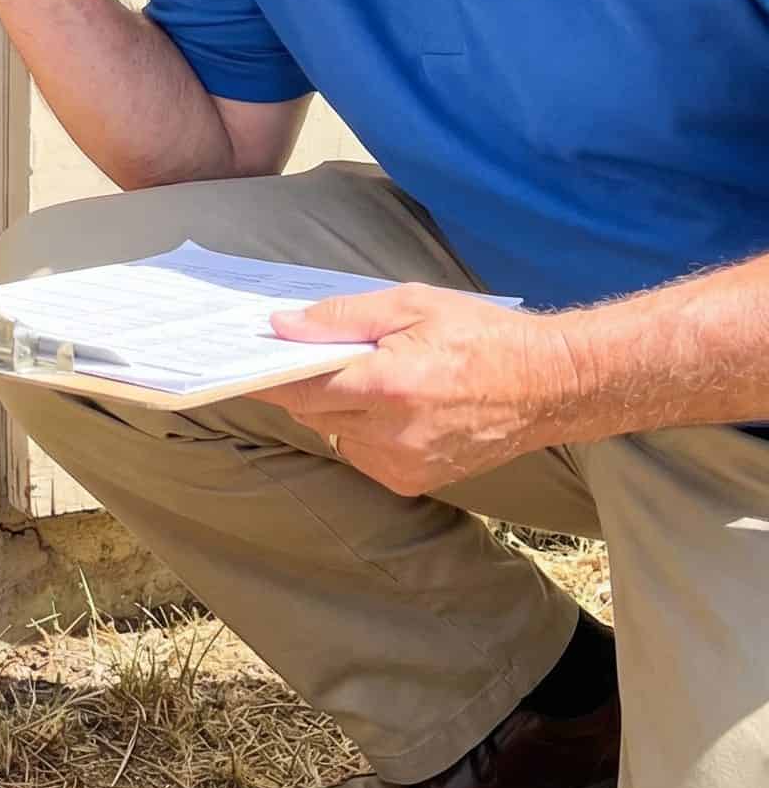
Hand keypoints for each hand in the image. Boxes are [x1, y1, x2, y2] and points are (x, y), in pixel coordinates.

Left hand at [267, 284, 572, 496]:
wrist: (548, 385)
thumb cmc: (480, 335)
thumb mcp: (410, 305)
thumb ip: (341, 318)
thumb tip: (282, 327)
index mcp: (388, 386)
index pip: (300, 388)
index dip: (266, 377)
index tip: (239, 364)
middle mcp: (391, 433)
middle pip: (312, 412)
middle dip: (306, 385)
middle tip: (316, 356)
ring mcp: (402, 464)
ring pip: (334, 435)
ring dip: (336, 408)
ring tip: (375, 379)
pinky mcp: (413, 481)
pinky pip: (361, 454)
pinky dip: (362, 431)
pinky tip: (395, 408)